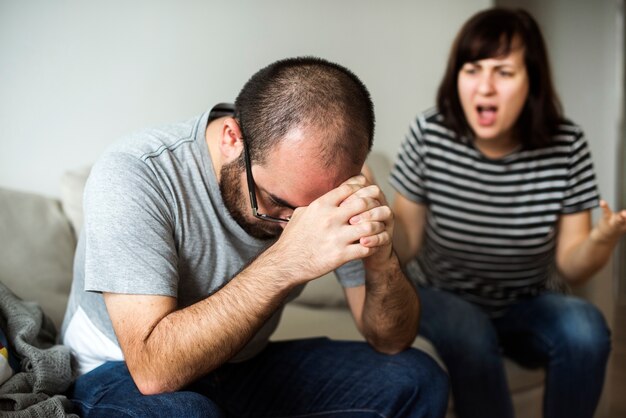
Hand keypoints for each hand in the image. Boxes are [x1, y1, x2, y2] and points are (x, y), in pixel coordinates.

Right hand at [265, 176, 384, 283]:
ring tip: (378, 228)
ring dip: (377, 226)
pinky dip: (373, 245)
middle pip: (363, 203)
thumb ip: (316, 203)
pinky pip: (366, 248)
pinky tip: (372, 245)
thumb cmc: (292, 239)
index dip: (362, 188)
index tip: (368, 193)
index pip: (348, 188)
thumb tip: (327, 195)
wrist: (285, 263)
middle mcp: (329, 219)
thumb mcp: (301, 214)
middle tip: (379, 208)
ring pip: (369, 226)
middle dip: (374, 204)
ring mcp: (336, 238)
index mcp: (320, 205)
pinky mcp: (340, 256)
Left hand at [591, 200, 625, 243]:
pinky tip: (602, 202)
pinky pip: (605, 212)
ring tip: (624, 214)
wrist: (605, 237)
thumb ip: (625, 219)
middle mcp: (622, 224)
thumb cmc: (618, 228)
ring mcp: (613, 222)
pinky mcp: (605, 218)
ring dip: (622, 217)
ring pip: (618, 220)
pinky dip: (604, 206)